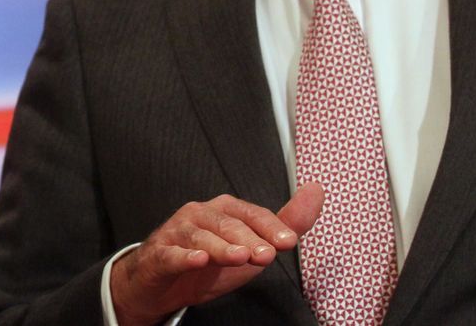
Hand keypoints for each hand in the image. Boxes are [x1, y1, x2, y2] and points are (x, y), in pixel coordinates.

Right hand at [109, 182, 323, 325]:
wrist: (163, 284)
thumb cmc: (209, 262)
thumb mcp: (251, 247)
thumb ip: (285, 223)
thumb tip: (316, 191)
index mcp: (223, 210)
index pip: (251, 213)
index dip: (270, 226)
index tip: (289, 241)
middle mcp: (199, 215)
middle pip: (226, 223)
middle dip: (249, 239)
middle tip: (267, 255)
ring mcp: (177, 233)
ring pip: (200, 237)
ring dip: (221, 247)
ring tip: (239, 257)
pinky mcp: (159, 255)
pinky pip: (172, 254)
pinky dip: (185, 256)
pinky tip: (199, 260)